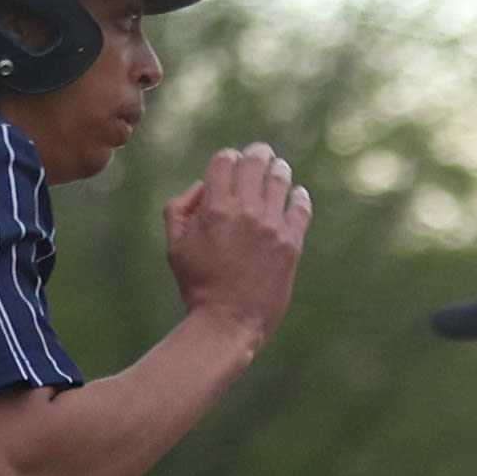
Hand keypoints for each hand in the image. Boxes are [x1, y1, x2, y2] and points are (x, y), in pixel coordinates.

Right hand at [160, 143, 307, 348]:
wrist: (229, 322)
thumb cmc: (198, 286)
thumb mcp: (175, 246)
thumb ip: (180, 208)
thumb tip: (201, 186)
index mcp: (214, 208)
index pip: (225, 160)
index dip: (227, 157)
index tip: (231, 162)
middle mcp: (245, 211)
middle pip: (255, 162)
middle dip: (257, 153)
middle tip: (261, 153)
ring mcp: (271, 226)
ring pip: (280, 179)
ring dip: (279, 170)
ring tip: (279, 169)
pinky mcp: (291, 243)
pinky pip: (301, 208)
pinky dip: (299, 196)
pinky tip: (298, 194)